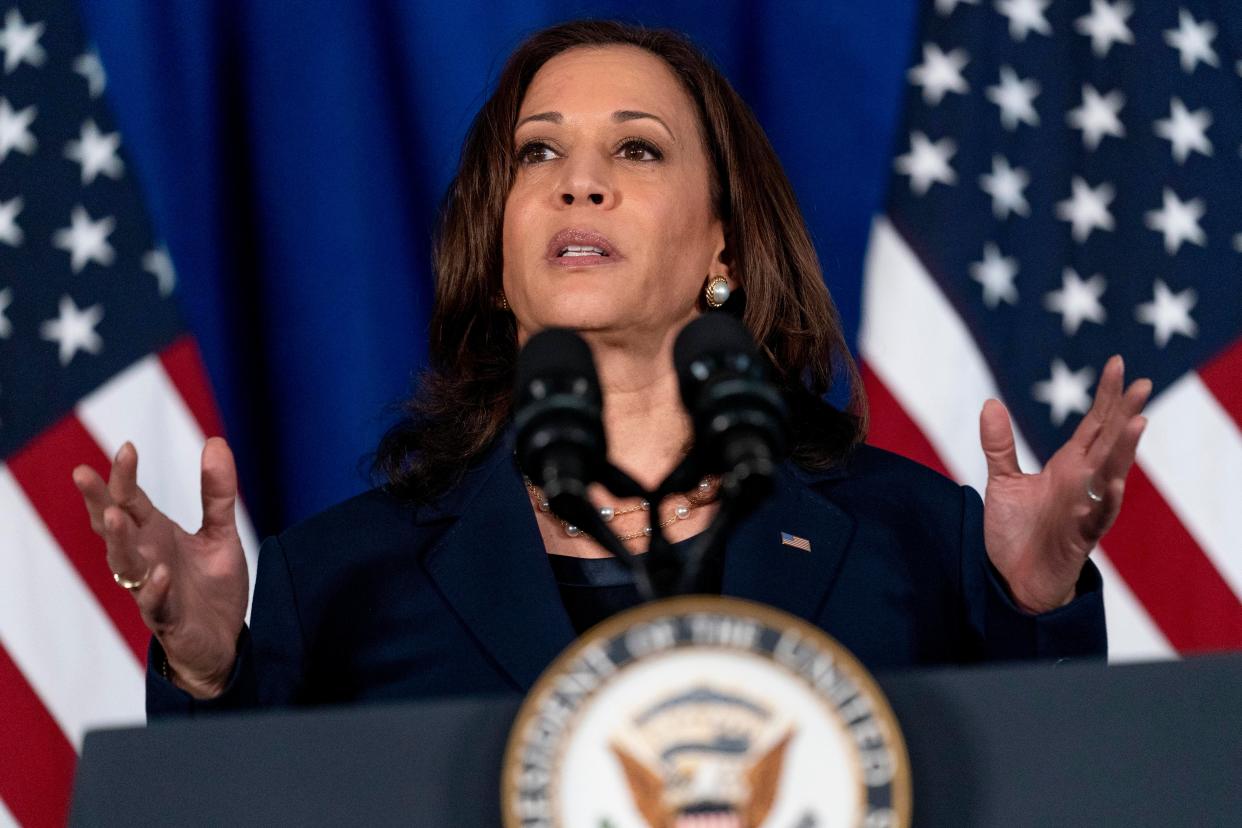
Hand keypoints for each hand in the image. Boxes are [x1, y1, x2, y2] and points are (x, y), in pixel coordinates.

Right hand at [73, 437, 247, 698]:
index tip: (127, 447)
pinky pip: (155, 604)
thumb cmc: (212, 587)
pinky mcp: (167, 618)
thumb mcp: (221, 533)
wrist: (224, 643)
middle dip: (99, 500)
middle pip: (114, 526)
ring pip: (124, 563)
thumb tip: (216, 440)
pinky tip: (159, 573)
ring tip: (116, 515)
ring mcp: (151, 588)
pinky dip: (155, 588)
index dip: (125, 475)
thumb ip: (216, 492)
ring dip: (118, 541)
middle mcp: (146, 558)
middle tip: (84, 473)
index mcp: (155, 534)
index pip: (130, 499)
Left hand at [978, 355, 1150, 613]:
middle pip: (1109, 442)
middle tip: (1143, 383)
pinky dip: (1106, 501)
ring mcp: (1084, 509)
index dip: (1106, 396)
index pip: (1094, 424)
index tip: (1118, 364)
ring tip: (1137, 421)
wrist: (1012, 579)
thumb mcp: (1003, 481)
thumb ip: (999, 445)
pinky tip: (1113, 482)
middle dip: (1125, 413)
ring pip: (1111, 475)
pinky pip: (1098, 518)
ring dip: (1124, 450)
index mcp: (1068, 466)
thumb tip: (991, 402)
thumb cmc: (1016, 531)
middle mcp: (1082, 483)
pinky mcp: (1079, 537)